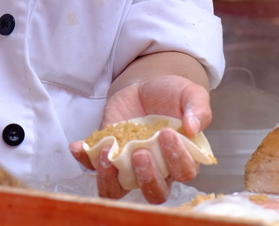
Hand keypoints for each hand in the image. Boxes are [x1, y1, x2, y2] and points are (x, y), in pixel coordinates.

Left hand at [68, 74, 211, 202]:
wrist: (145, 86)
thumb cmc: (171, 94)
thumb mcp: (190, 93)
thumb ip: (198, 108)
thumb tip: (194, 128)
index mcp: (182, 157)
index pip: (185, 172)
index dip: (177, 160)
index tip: (167, 134)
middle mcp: (157, 169)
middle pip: (154, 193)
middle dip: (146, 177)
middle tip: (139, 152)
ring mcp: (129, 167)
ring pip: (118, 191)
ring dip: (110, 179)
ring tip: (106, 153)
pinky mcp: (107, 156)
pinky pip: (91, 168)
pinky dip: (83, 159)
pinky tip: (79, 146)